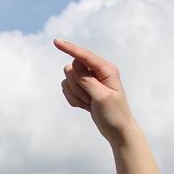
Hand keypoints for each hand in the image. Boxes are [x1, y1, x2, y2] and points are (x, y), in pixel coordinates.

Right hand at [54, 38, 161, 173]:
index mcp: (106, 69)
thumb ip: (87, 80)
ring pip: (68, 80)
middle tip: (90, 98)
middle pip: (73, 68)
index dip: (70, 48)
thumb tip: (73, 66)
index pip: (84, 56)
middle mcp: (97, 72)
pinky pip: (67, 90)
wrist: (117, 130)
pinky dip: (73, 100)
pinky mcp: (83, 89)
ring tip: (90, 104)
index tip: (56, 42)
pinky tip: (86, 106)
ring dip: (75, 95)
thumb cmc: (114, 114)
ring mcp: (90, 80)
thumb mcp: (102, 97)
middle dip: (76, 86)